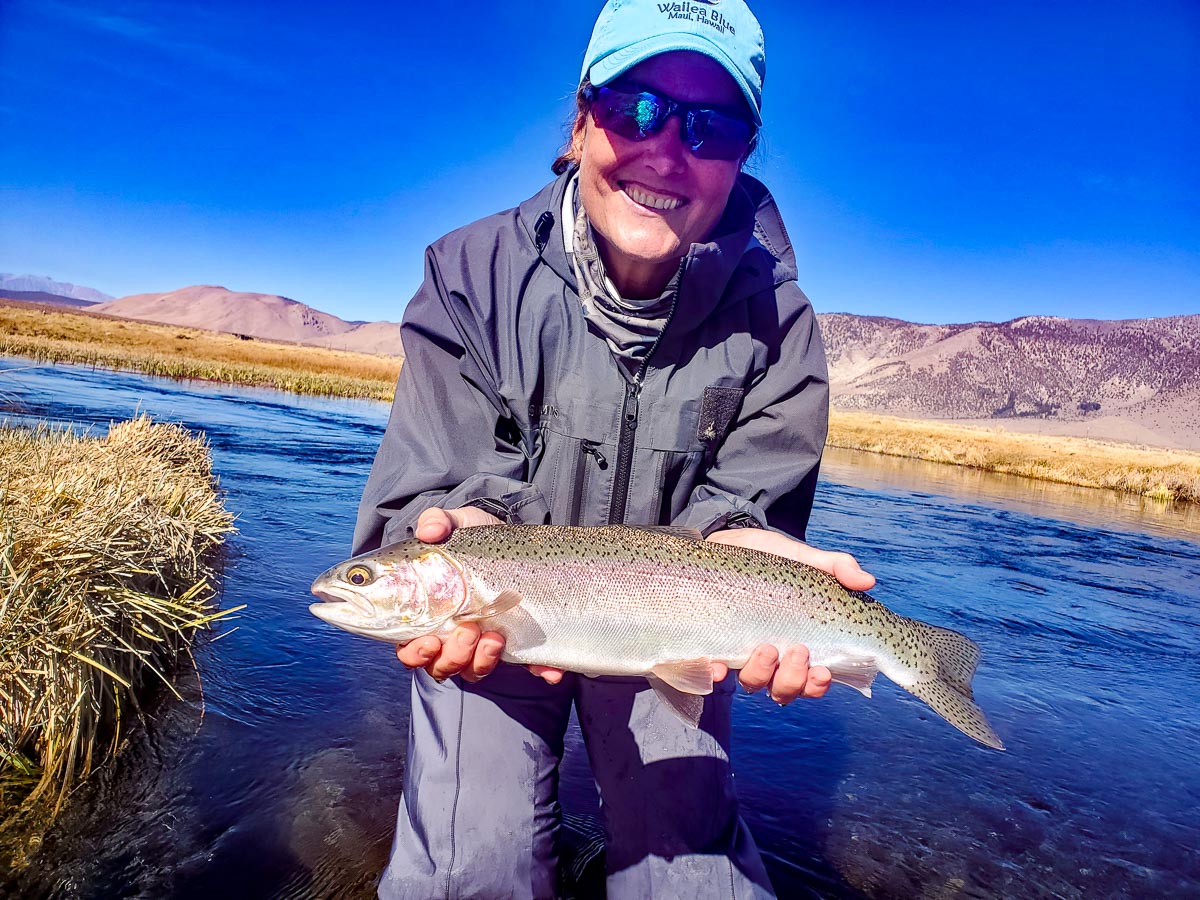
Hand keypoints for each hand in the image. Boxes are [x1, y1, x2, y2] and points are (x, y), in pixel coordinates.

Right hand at [396, 507, 564, 684]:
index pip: (409, 647)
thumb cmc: (476, 540)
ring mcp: (484, 643)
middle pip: (440, 665)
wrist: (516, 544)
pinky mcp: (519, 645)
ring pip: (474, 670)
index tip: (428, 642)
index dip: (414, 653)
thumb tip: (428, 531)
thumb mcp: (458, 524)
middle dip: (452, 656)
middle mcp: (451, 636)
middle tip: (468, 629)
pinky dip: (538, 672)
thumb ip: (438, 521)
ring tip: (495, 637)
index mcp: (427, 615)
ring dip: (482, 661)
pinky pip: (528, 667)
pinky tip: (549, 669)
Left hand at [706, 527, 876, 702]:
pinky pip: (710, 669)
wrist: (728, 542)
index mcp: (797, 644)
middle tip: (797, 651)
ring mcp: (741, 651)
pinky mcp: (711, 642)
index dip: (817, 685)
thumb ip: (835, 568)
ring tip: (766, 649)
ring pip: (752, 682)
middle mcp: (771, 657)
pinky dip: (713, 673)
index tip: (824, 671)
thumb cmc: (770, 558)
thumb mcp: (804, 559)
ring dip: (761, 674)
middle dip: (793, 680)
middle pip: (784, 689)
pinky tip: (716, 666)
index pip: (812, 680)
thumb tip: (867, 581)